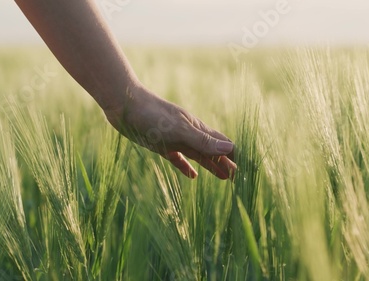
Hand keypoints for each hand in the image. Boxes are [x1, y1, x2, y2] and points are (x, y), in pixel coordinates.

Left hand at [104, 84, 235, 179]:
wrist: (124, 104)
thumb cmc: (152, 115)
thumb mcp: (179, 130)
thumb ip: (203, 141)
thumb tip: (230, 148)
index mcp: (197, 128)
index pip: (222, 143)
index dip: (233, 156)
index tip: (244, 170)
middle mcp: (189, 133)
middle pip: (212, 151)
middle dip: (225, 163)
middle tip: (238, 178)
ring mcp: (175, 139)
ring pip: (198, 155)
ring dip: (211, 166)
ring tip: (223, 177)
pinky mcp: (160, 144)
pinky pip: (178, 158)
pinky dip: (187, 167)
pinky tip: (192, 176)